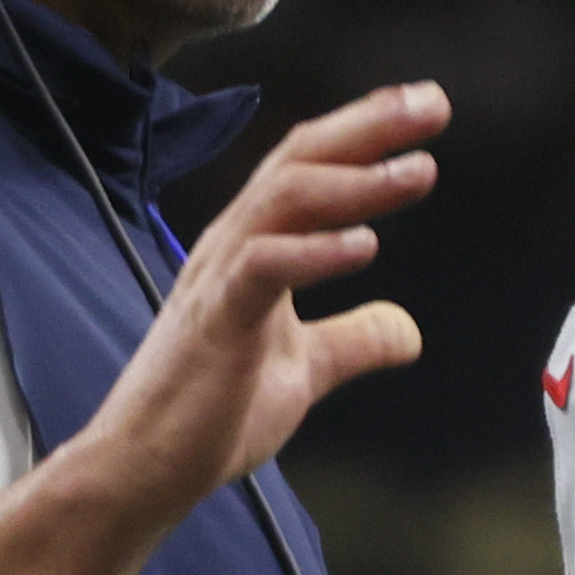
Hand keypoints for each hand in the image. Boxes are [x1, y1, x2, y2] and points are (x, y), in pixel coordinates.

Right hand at [71, 83, 446, 521]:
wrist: (144, 470)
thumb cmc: (207, 416)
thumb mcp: (305, 371)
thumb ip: (355, 341)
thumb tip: (408, 329)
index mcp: (253, 249)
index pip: (309, 170)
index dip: (365, 134)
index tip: (424, 110)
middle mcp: (233, 247)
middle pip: (299, 163)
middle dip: (367, 128)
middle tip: (431, 104)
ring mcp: (219, 279)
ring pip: (284, 201)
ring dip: (355, 181)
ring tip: (417, 170)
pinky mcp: (215, 321)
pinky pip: (264, 268)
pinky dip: (315, 251)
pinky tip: (364, 245)